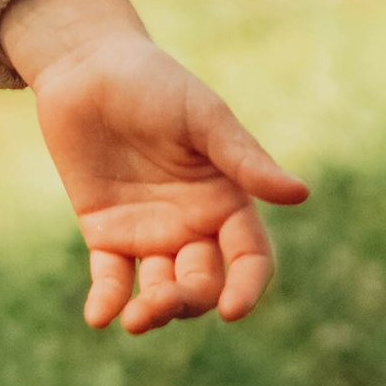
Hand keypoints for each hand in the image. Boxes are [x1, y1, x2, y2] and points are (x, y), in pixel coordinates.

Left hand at [0, 0, 307, 332]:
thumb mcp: (203, 117)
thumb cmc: (154, 84)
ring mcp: (149, 233)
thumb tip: (299, 194)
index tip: (231, 310)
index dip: (246, 287)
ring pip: (160, 288)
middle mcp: (193, 226)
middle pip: (202, 283)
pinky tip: (98, 316)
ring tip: (135, 319)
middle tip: (159, 305)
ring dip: (152, 310)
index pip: (248, 259)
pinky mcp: (105, 232)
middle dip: (188, 301)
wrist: (87, 66)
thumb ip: (243, 158)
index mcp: (226, 201)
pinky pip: (111, 277)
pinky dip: (107, 300)